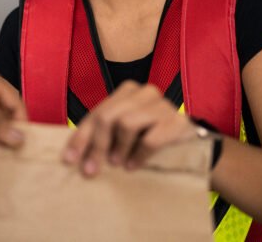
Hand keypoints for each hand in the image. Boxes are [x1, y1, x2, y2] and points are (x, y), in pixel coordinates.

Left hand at [63, 81, 199, 175]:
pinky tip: (133, 166)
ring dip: (119, 148)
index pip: (96, 113)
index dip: (80, 137)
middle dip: (96, 145)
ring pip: (127, 123)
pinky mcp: (177, 121)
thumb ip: (105, 134)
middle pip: (108, 117)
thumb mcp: (126, 132)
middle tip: (90, 170)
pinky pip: (150, 139)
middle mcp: (143, 93)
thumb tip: (76, 155)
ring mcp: (162, 104)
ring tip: (117, 164)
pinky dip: (138, 155)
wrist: (193, 141)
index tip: (69, 160)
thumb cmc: (153, 135)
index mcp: (127, 92)